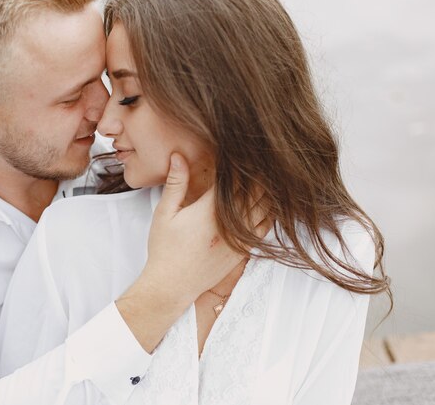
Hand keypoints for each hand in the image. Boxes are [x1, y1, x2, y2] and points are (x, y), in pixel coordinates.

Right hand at [144, 153, 269, 305]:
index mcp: (209, 210)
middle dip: (257, 171)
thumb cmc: (165, 249)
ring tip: (266, 174)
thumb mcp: (164, 213)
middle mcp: (230, 223)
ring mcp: (240, 238)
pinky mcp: (245, 250)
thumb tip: (178, 156)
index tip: (241, 147)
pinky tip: (267, 201)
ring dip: (267, 189)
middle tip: (258, 154)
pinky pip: (267, 226)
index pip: (234, 177)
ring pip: (266, 207)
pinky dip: (270, 211)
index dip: (240, 160)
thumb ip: (175, 183)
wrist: (172, 286)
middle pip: (256, 189)